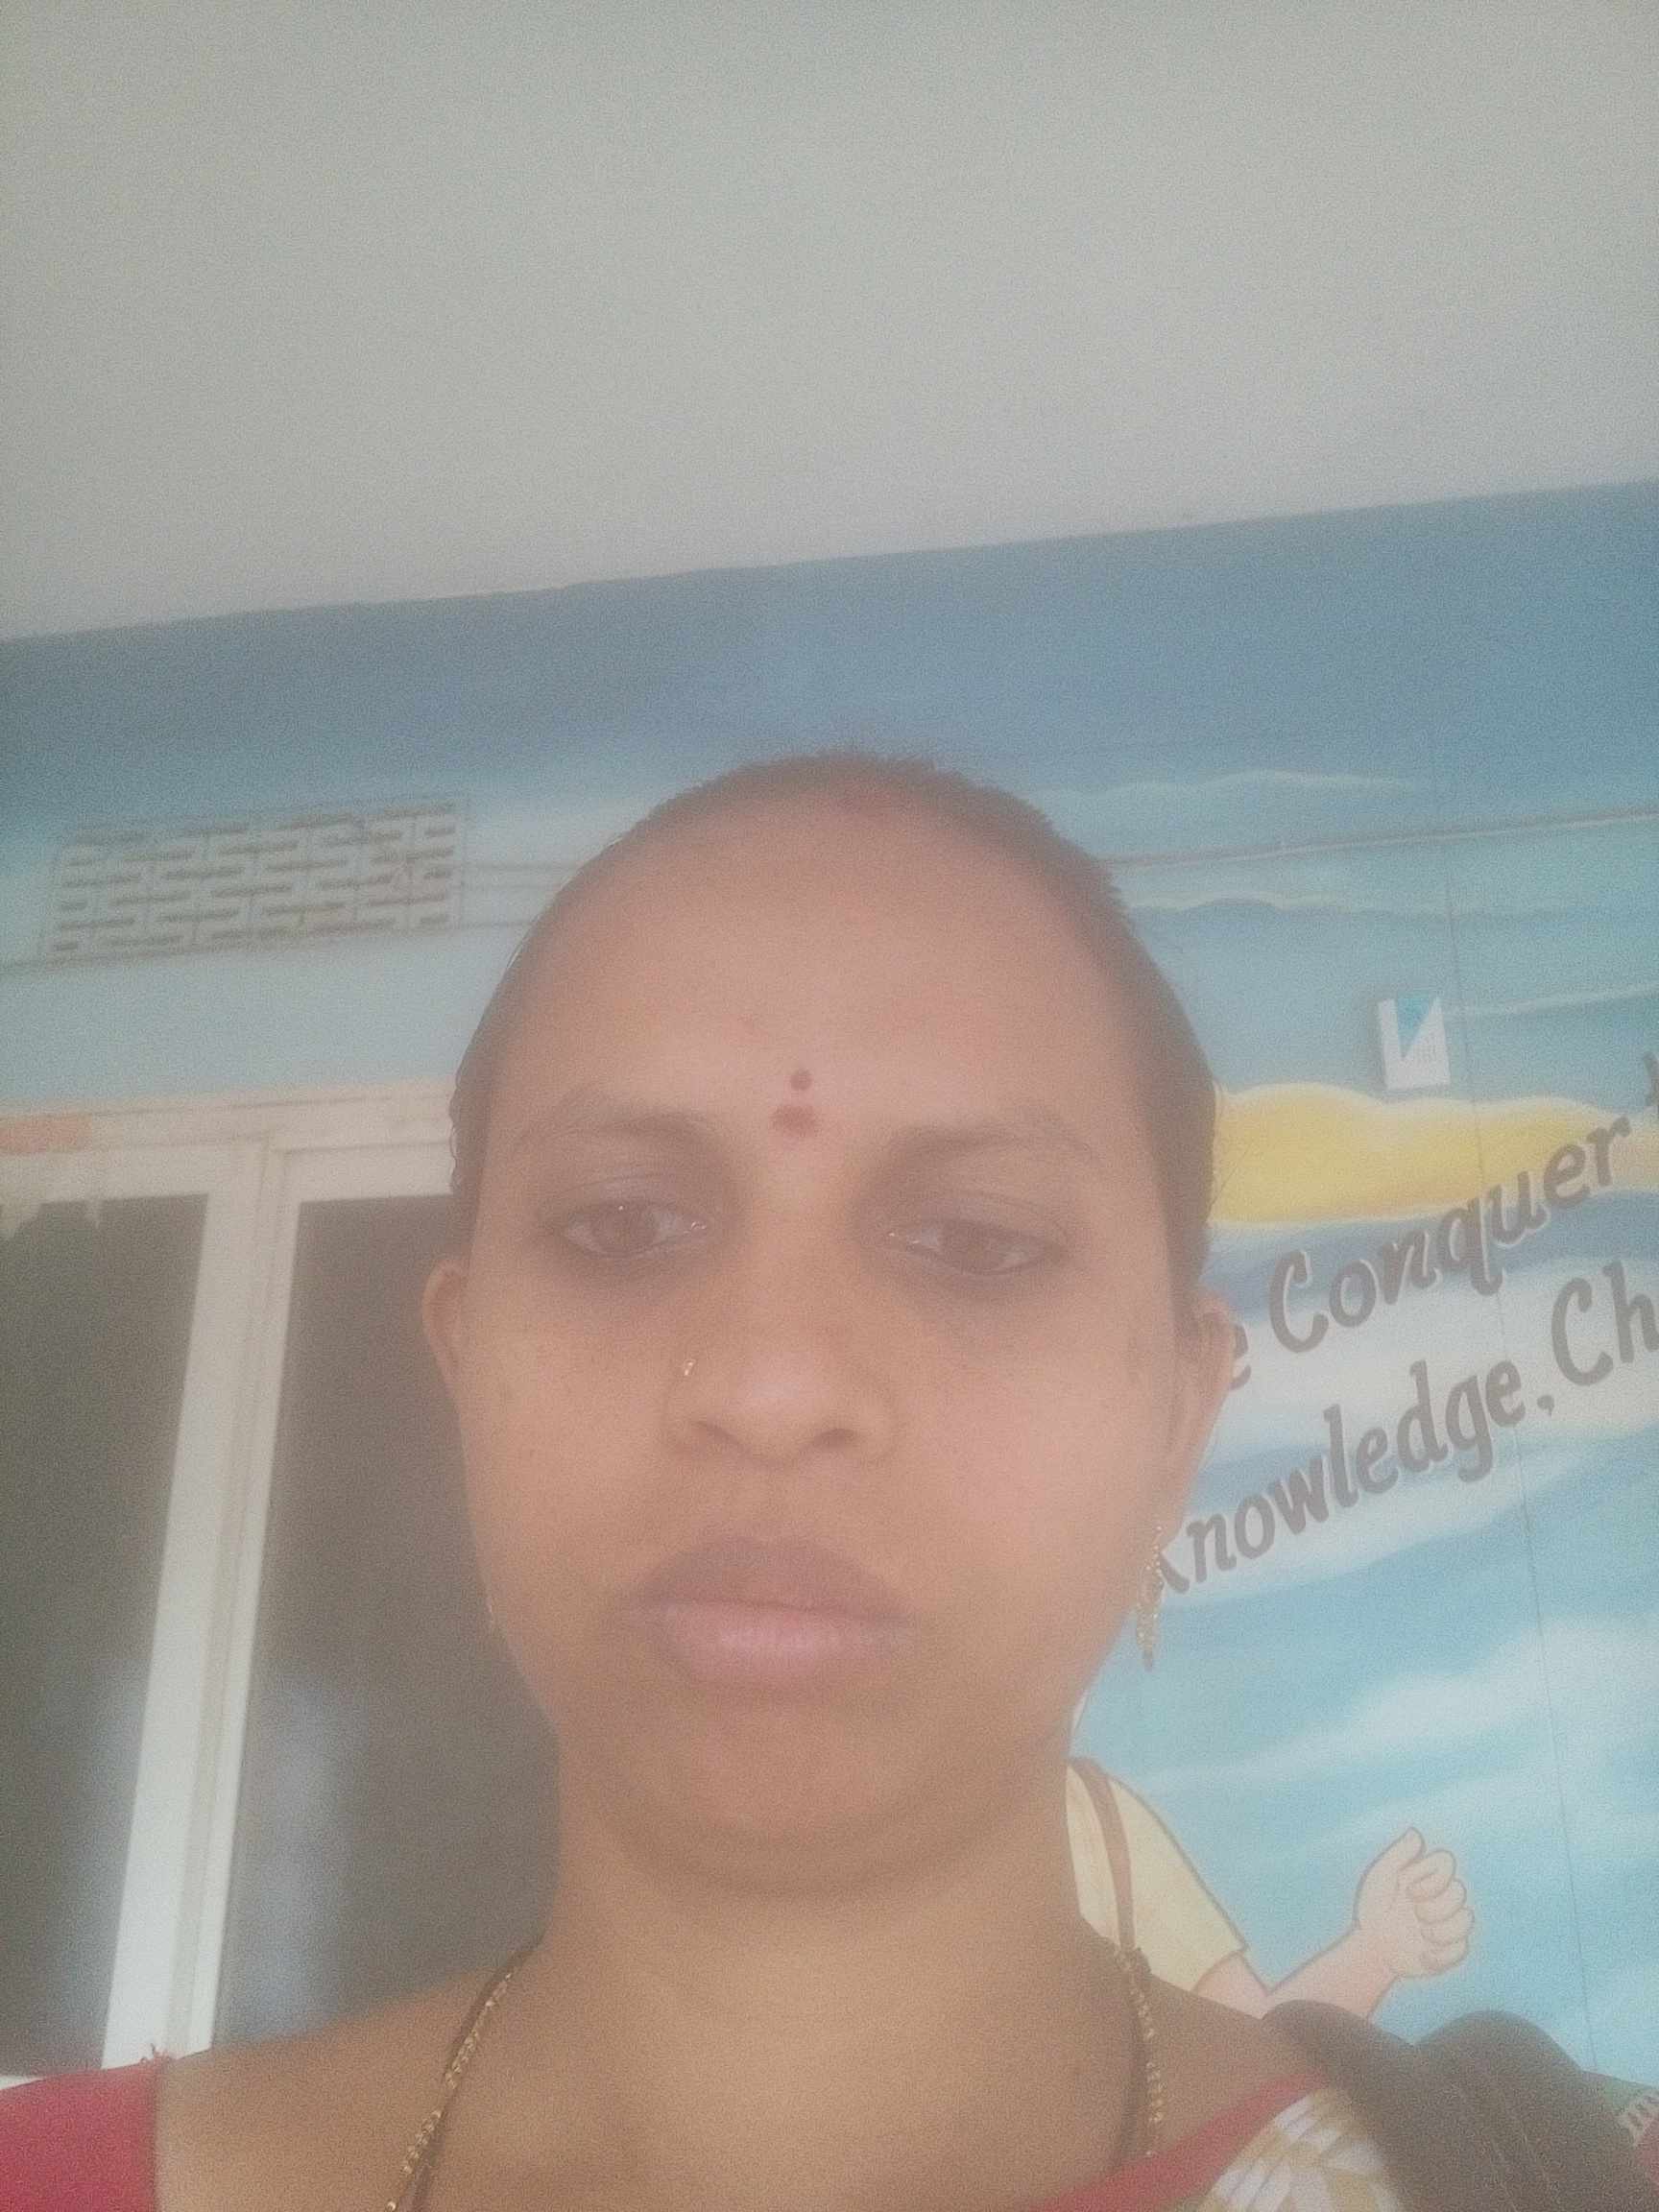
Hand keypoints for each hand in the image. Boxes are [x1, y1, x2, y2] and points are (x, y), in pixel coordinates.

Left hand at [1352, 1828, 1472, 1980]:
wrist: (1372, 1948)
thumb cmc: (1372, 1908)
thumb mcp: (1380, 1878)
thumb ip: (1398, 1855)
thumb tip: (1415, 1832)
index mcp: (1425, 1875)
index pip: (1447, 1861)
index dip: (1434, 1877)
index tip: (1409, 1891)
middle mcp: (1440, 1896)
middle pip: (1460, 1891)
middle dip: (1436, 1906)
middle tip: (1414, 1914)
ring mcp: (1447, 1922)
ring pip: (1467, 1918)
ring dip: (1442, 1931)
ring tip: (1421, 1936)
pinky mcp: (1450, 1949)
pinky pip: (1463, 1948)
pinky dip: (1443, 1955)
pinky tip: (1423, 1957)